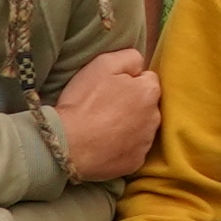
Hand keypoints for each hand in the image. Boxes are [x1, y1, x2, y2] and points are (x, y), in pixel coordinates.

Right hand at [42, 44, 162, 183]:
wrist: (66, 144)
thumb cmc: (83, 101)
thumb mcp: (103, 64)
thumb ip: (129, 58)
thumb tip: (140, 66)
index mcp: (149, 92)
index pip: (147, 80)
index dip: (129, 82)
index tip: (111, 89)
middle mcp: (154, 118)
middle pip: (147, 106)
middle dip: (132, 105)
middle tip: (105, 109)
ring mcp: (146, 143)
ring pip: (142, 128)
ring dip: (129, 127)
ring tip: (103, 128)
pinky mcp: (136, 162)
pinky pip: (133, 150)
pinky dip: (123, 148)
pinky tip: (105, 145)